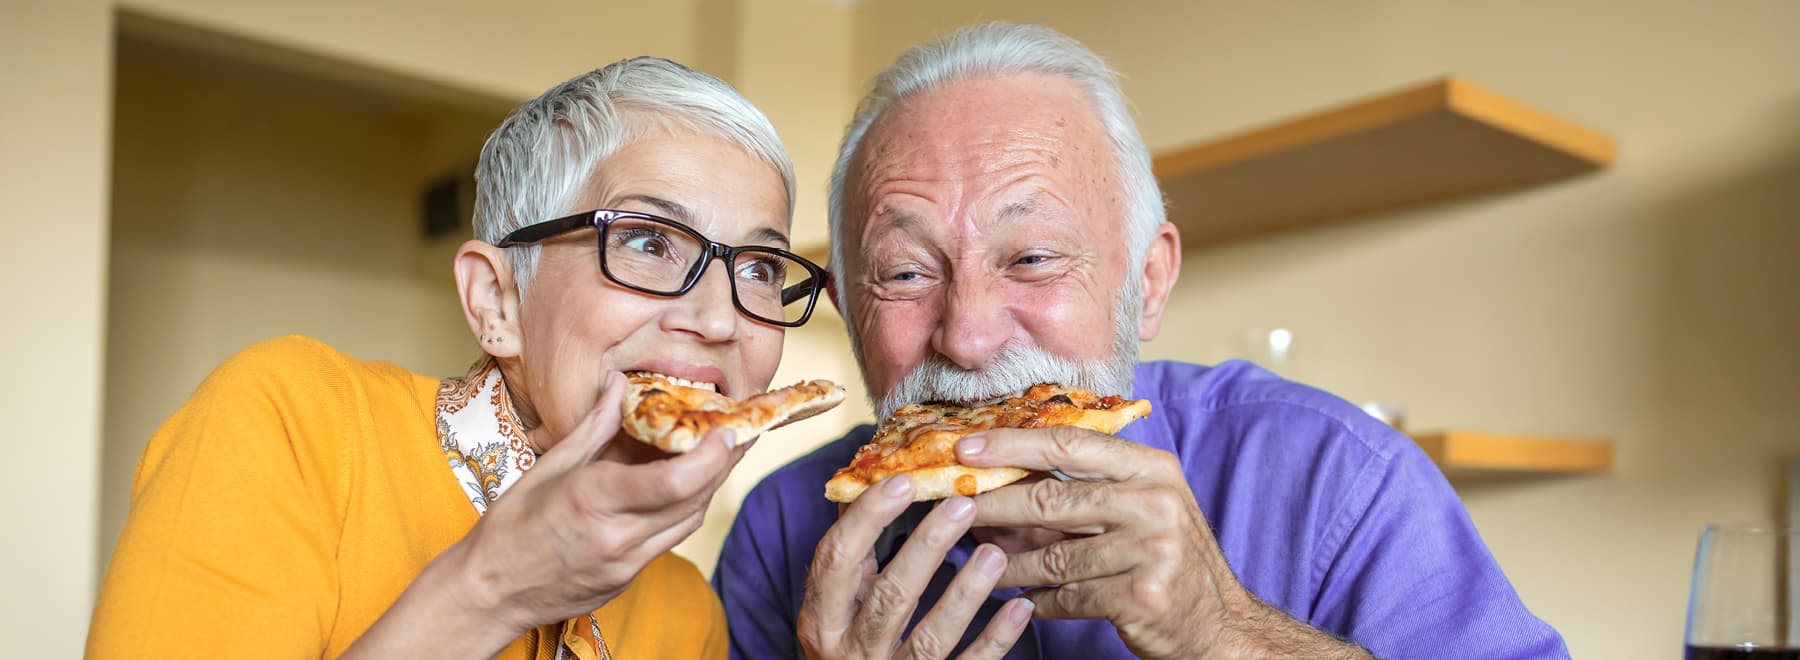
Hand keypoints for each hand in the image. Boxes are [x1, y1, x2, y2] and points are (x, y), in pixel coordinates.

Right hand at [347, 372, 748, 656]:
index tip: (728, 429)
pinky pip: (670, 539)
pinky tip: (684, 487)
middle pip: (693, 499)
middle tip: (739, 431)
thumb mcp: (549, 467)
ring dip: (708, 486)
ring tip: (719, 454)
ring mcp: (625, 563)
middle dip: (722, 464)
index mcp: (593, 499)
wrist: (491, 591)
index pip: (674, 481)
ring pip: (688, 521)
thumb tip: (619, 385)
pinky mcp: (628, 578)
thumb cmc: (511, 526)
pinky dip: (684, 509)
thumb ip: (595, 426)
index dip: (712, 456)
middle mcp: (617, 535)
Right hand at [797, 475, 1033, 659]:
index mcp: (822, 618)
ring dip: (965, 594)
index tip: (904, 482)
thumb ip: (852, 551)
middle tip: (963, 505)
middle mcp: (851, 650)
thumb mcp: (834, 602)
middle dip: (927, 548)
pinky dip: (994, 640)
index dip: (868, 518)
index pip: (837, 559)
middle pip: (889, 596)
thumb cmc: (847, 641)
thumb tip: (870, 481)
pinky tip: (1019, 608)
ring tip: (994, 555)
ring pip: (930, 638)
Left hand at [958, 427, 1367, 659]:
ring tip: (981, 566)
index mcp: (1152, 468)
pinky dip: (1039, 601)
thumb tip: (1001, 484)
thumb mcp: (1143, 508)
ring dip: (1009, 564)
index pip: (1070, 443)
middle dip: (993, 505)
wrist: (1219, 624)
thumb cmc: (1170, 559)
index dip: (1012, 444)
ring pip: (1052, 555)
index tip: (965, 449)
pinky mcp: (1141, 595)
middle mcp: (1155, 502)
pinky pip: (1068, 596)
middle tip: (953, 510)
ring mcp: (1151, 550)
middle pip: (1051, 497)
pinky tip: (1023, 601)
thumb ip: (1086, 490)